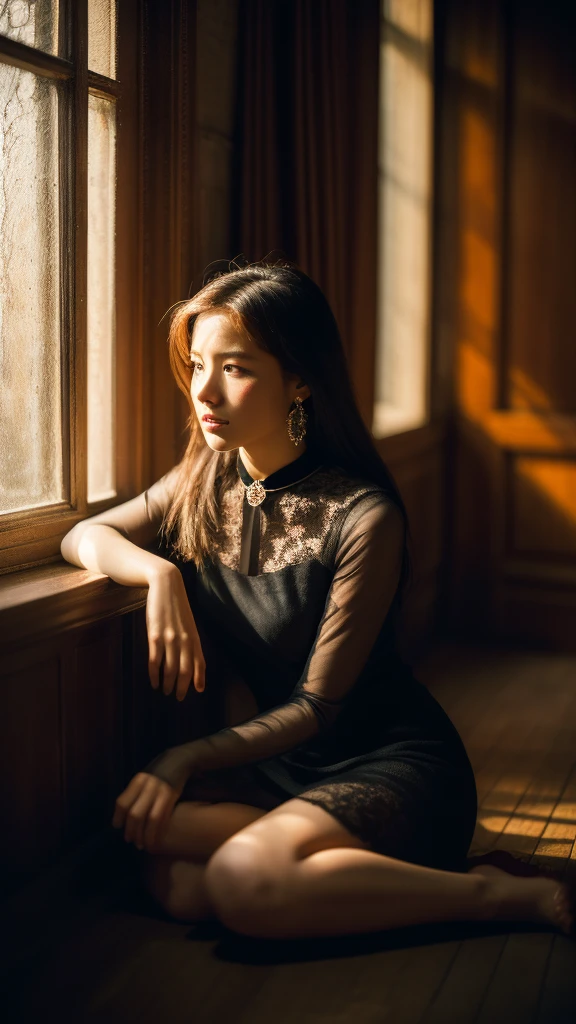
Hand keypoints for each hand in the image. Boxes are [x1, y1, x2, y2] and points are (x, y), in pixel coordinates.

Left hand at [111, 772, 180, 850]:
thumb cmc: (157, 774)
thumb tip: (121, 816)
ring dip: (144, 835)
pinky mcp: (171, 798)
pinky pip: (162, 819)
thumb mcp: (143, 779)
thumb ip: (134, 794)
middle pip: (135, 814)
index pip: (123, 802)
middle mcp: (148, 786)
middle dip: (131, 830)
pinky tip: (153, 839)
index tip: (117, 826)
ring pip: (150, 819)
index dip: (118, 817)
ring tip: (141, 844)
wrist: (178, 763)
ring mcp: (161, 792)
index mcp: (138, 781)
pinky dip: (156, 831)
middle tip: (129, 839)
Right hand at [146, 565, 205, 700]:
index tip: (198, 691)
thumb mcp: (187, 622)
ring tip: (164, 691)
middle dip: (181, 686)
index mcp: (194, 636)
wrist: (166, 585)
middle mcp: (184, 640)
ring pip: (169, 669)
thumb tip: (190, 655)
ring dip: (167, 683)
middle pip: (184, 670)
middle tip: (176, 697)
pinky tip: (153, 681)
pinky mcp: (154, 635)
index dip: (199, 678)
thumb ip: (189, 639)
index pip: (200, 662)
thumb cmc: (176, 606)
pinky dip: (154, 674)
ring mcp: (169, 638)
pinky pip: (154, 661)